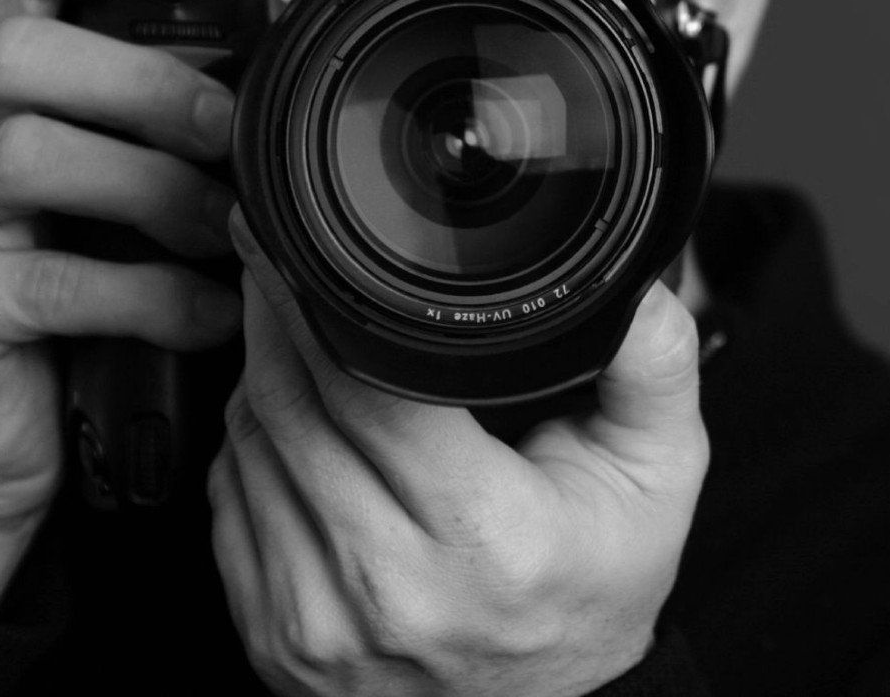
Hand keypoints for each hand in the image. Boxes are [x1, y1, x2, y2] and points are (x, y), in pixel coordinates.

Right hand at [0, 0, 241, 611]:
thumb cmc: (73, 289)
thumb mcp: (114, 195)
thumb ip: (154, 138)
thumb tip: (263, 100)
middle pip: (20, 55)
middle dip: (143, 83)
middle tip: (226, 130)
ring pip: (30, 154)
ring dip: (157, 190)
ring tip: (229, 231)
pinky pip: (56, 281)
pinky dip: (156, 296)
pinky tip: (213, 314)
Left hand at [211, 210, 707, 696]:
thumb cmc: (597, 584)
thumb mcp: (657, 473)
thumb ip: (649, 367)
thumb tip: (631, 287)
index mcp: (485, 540)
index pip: (369, 392)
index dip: (323, 307)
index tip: (306, 249)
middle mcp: (388, 589)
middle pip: (293, 408)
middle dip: (274, 316)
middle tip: (280, 261)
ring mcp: (318, 622)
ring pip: (251, 447)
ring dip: (257, 370)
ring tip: (286, 327)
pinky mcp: (274, 638)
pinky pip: (232, 500)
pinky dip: (248, 439)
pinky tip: (287, 413)